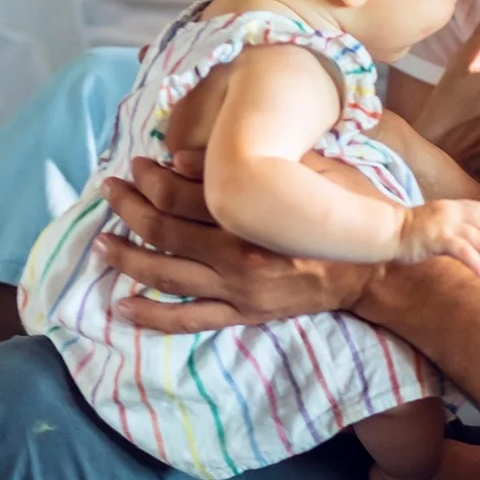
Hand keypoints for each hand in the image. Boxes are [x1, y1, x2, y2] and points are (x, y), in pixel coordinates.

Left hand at [98, 156, 374, 332]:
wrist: (378, 273)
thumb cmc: (349, 212)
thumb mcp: (311, 172)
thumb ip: (253, 166)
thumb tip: (184, 160)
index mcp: (253, 216)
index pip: (183, 196)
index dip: (152, 178)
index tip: (139, 164)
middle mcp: (238, 256)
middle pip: (165, 232)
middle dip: (129, 208)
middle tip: (109, 189)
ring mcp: (239, 291)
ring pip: (167, 275)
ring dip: (128, 257)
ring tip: (101, 241)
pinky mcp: (244, 315)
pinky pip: (190, 319)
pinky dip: (153, 315)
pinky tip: (122, 306)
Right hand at [395, 199, 479, 278]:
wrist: (385, 232)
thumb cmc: (405, 232)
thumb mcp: (431, 222)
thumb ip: (448, 227)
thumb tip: (463, 242)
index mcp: (449, 206)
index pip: (478, 211)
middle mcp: (450, 211)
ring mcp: (444, 224)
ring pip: (477, 238)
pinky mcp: (438, 238)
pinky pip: (463, 250)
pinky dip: (477, 262)